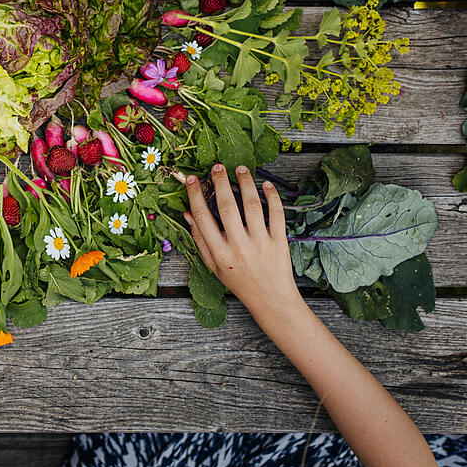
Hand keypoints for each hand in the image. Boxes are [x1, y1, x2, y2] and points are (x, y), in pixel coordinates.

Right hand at [183, 164, 301, 319]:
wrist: (271, 299)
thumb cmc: (239, 281)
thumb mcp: (213, 265)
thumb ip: (200, 240)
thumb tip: (187, 214)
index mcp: (219, 253)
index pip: (202, 217)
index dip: (195, 195)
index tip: (191, 179)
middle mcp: (239, 246)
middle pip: (227, 207)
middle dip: (220, 182)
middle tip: (217, 167)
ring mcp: (260, 243)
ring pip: (252, 205)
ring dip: (245, 183)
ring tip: (240, 169)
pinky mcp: (279, 241)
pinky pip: (276, 214)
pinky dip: (272, 197)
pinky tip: (266, 185)